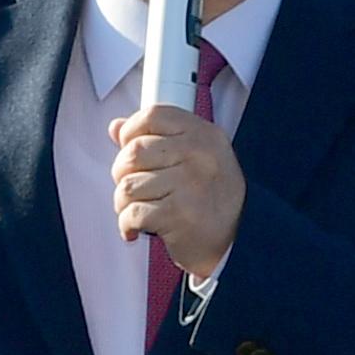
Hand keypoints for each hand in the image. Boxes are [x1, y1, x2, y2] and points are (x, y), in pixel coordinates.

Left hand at [110, 104, 245, 288]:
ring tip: (138, 211)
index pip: (153, 116)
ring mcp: (190, 183)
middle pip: (133, 152)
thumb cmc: (212, 199)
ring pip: (128, 185)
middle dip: (122, 174)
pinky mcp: (179, 214)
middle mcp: (199, 155)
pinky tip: (136, 228)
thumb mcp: (195, 158)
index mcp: (203, 135)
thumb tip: (116, 127)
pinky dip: (127, 224)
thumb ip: (157, 138)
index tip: (127, 147)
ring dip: (123, 203)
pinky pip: (132, 213)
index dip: (130, 131)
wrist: (238, 238)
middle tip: (134, 188)